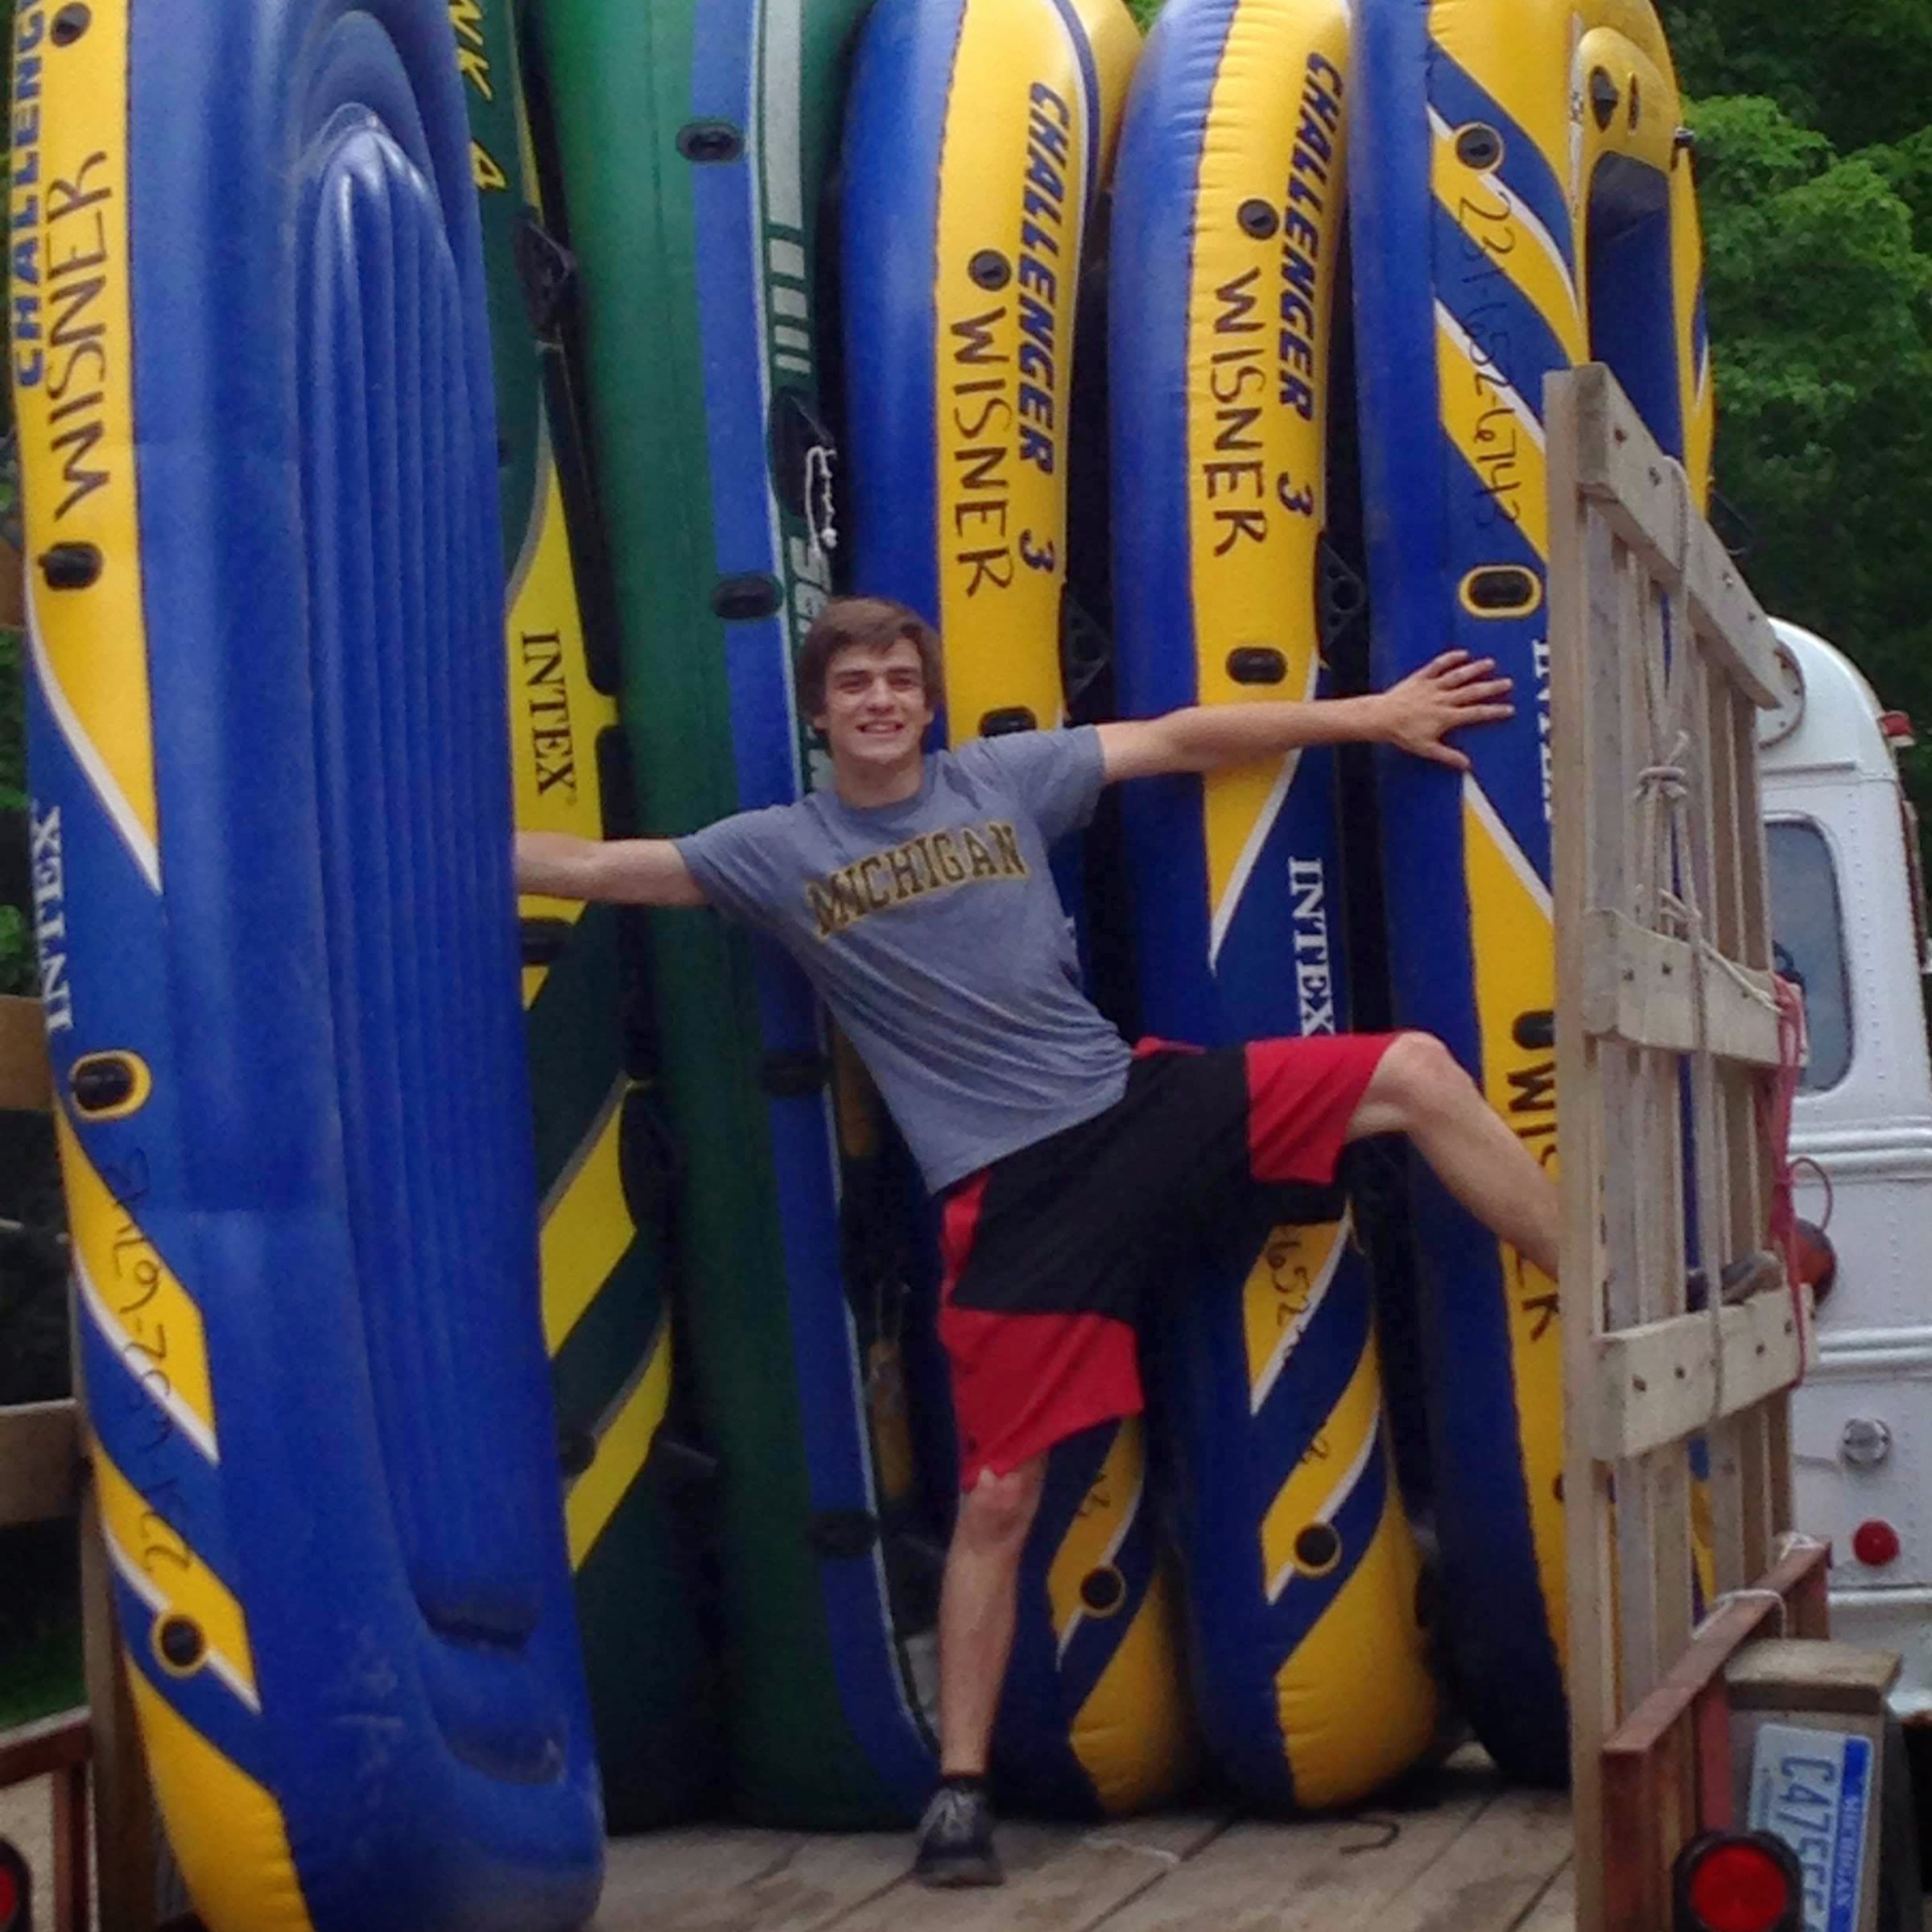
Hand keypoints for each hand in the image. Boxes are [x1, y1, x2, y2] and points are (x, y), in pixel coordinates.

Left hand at [1377, 651, 1513, 770]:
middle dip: (1491, 688)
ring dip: (1475, 669)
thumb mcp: (1426, 749)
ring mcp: (1432, 687)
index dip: (1494, 711)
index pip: (1476, 713)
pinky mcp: (1421, 678)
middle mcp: (1442, 699)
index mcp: (1446, 717)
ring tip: (1490, 663)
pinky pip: (1437, 666)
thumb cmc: (1402, 734)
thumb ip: (1447, 756)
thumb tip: (1465, 765)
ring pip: (1458, 676)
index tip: (1508, 709)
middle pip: (1472, 692)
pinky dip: (1450, 659)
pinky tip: (1462, 653)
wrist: (1381, 718)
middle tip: (1507, 683)